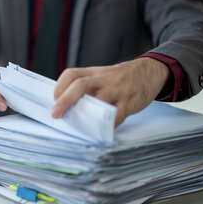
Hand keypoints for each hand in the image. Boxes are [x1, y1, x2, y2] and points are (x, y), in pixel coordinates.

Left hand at [52, 58, 169, 126]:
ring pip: (99, 100)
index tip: (53, 99)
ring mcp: (117, 89)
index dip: (60, 85)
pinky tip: (101, 131)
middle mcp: (103, 79)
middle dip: (66, 100)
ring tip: (77, 125)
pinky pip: (117, 115)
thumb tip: (65, 106)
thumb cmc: (118, 78)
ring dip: (86, 114)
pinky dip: (108, 124)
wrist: (149, 72)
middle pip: (81, 85)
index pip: (72, 74)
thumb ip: (86, 88)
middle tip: (56, 113)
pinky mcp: (129, 101)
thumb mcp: (101, 76)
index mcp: (93, 73)